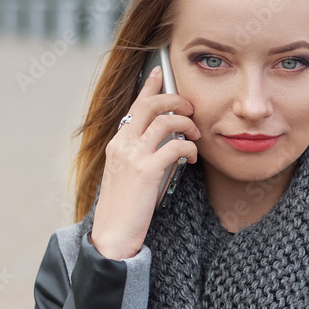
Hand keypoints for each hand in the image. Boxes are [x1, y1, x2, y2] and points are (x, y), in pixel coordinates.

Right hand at [90, 65, 199, 259]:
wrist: (112, 236)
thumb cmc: (124, 210)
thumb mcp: (128, 175)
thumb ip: (141, 155)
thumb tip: (168, 143)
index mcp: (117, 143)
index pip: (134, 105)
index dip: (149, 86)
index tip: (161, 73)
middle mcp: (122, 144)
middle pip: (151, 104)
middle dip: (176, 100)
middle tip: (191, 109)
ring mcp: (133, 155)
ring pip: (165, 120)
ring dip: (186, 123)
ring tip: (195, 135)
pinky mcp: (147, 170)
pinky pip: (176, 146)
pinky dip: (190, 148)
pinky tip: (193, 158)